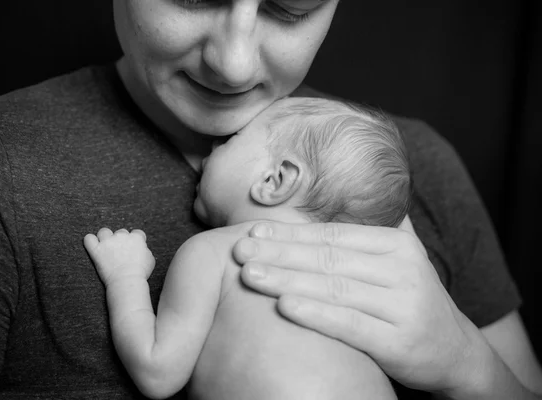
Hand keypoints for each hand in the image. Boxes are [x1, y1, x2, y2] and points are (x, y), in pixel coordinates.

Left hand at [84, 228, 154, 284]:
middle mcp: (122, 236)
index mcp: (136, 237)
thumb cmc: (140, 273)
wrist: (127, 281)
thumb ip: (145, 250)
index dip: (135, 241)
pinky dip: (90, 241)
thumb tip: (142, 248)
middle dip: (121, 240)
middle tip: (121, 253)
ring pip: (104, 232)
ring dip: (105, 238)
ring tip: (106, 248)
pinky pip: (88, 238)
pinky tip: (94, 246)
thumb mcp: (150, 259)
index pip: (137, 233)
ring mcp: (108, 242)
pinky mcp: (96, 250)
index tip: (133, 249)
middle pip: (121, 232)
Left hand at [232, 218, 489, 393]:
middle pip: (328, 258)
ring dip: (286, 280)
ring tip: (249, 275)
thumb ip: (368, 234)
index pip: (333, 235)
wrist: (456, 351)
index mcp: (396, 244)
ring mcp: (403, 305)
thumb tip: (335, 197)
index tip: (254, 232)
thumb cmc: (410, 301)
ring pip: (333, 288)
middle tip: (240, 251)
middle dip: (279, 254)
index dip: (291, 233)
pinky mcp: (400, 341)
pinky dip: (315, 314)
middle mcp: (402, 268)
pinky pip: (349, 324)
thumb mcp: (399, 261)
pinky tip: (284, 306)